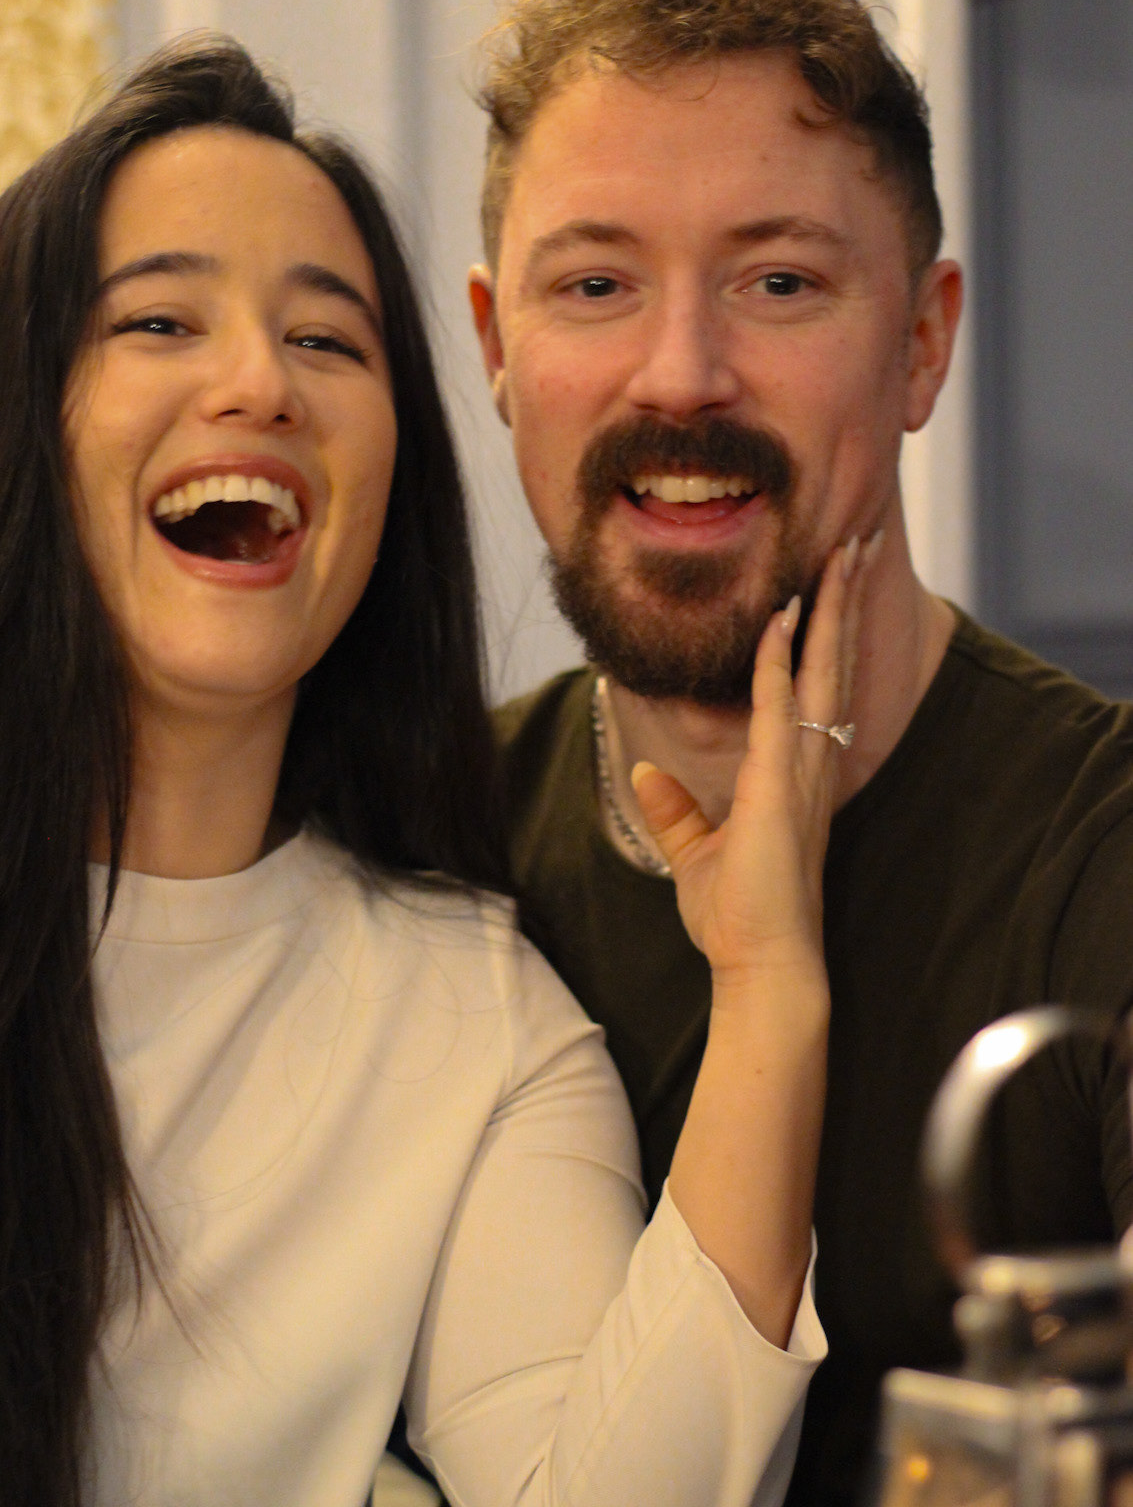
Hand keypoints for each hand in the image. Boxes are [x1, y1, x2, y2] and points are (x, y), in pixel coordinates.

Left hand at [636, 534, 875, 985]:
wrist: (762, 966)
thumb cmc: (738, 919)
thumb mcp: (695, 855)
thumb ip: (676, 812)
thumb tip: (648, 776)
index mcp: (797, 775)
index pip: (816, 686)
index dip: (823, 632)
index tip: (826, 581)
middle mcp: (811, 763)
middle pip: (835, 663)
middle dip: (845, 600)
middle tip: (858, 540)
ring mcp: (802, 771)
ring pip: (824, 670)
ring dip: (832, 609)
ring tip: (844, 552)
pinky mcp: (779, 785)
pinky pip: (781, 705)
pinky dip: (779, 658)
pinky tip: (780, 615)